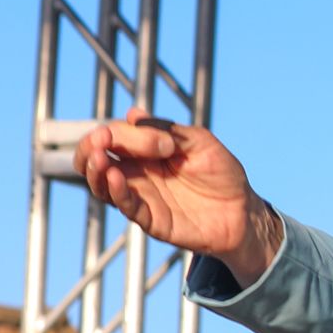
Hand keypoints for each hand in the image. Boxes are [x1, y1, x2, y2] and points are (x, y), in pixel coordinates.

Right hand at [72, 107, 281, 283]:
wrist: (243, 210)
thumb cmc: (222, 173)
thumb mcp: (200, 142)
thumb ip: (169, 130)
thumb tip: (133, 114)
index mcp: (145, 151)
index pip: (114, 136)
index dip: (115, 131)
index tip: (136, 126)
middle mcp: (136, 172)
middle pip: (95, 159)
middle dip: (90, 148)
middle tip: (100, 141)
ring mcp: (141, 196)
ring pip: (102, 184)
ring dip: (95, 170)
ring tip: (100, 159)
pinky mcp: (150, 219)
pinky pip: (126, 206)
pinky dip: (116, 192)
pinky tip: (115, 177)